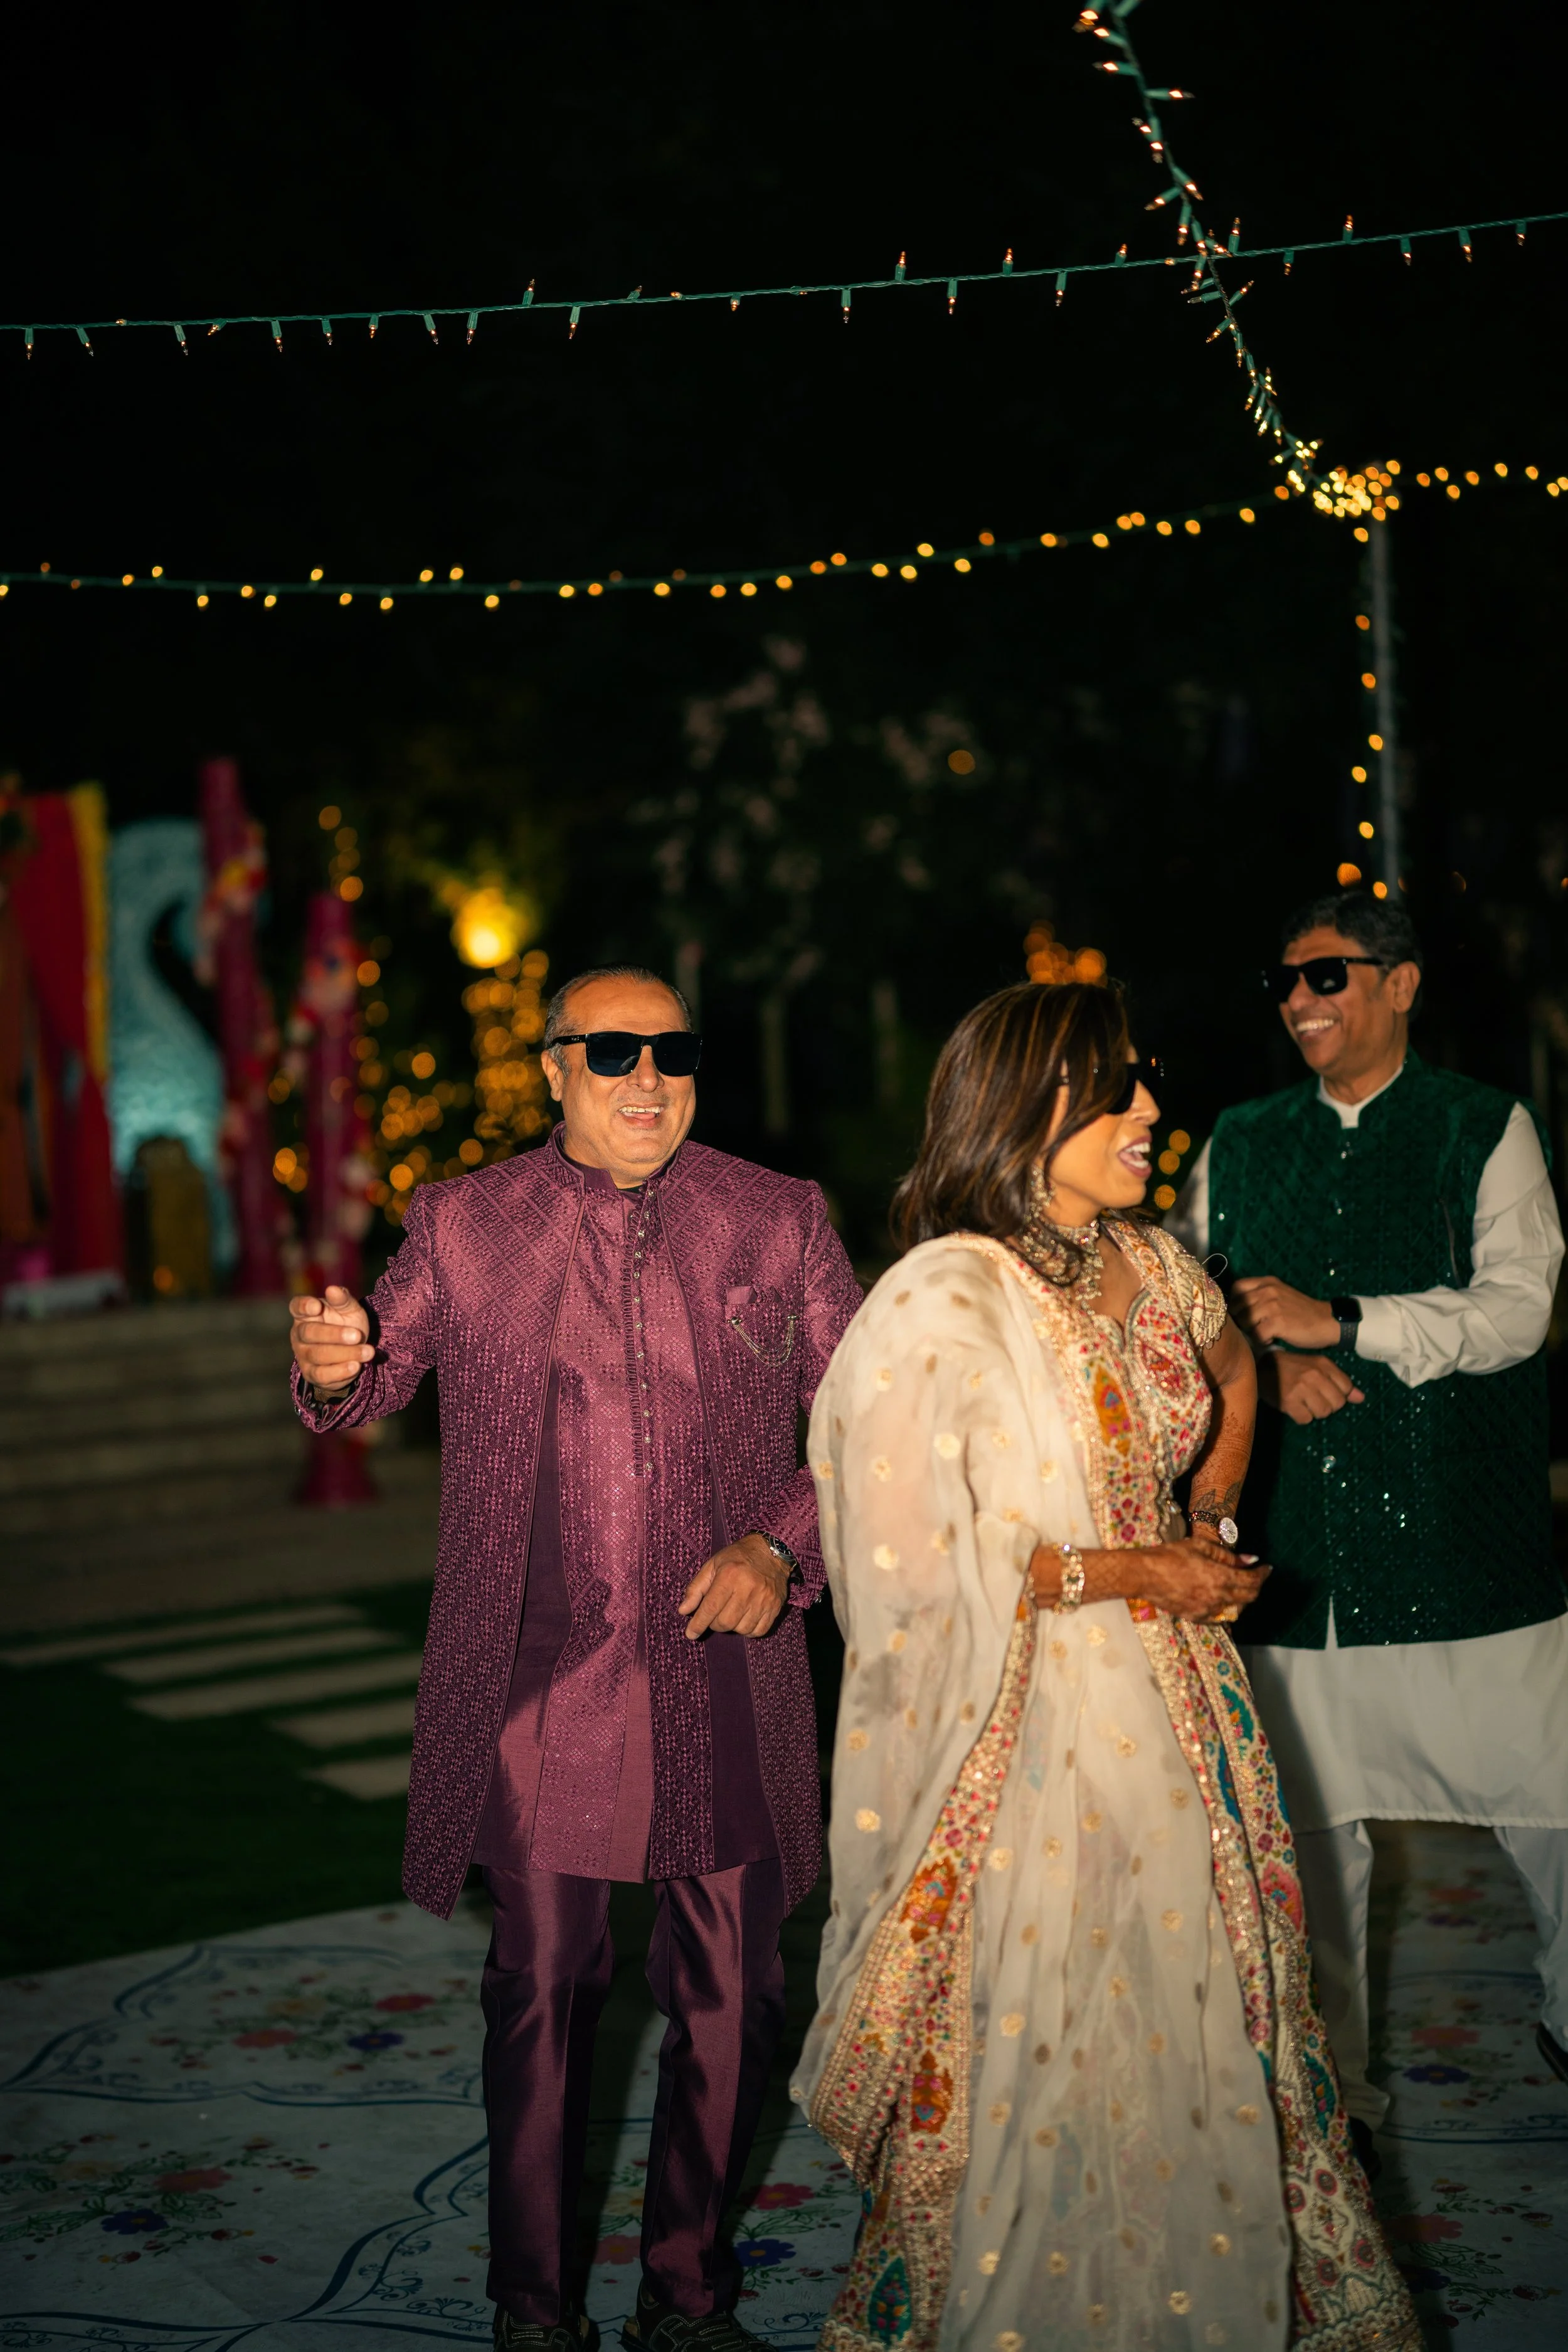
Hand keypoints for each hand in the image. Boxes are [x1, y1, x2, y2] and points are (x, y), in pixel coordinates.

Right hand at [290, 1285, 373, 1396]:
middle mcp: (299, 1334)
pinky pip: (322, 1375)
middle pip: (309, 1333)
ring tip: (367, 1352)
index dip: (304, 1306)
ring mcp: (303, 1355)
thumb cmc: (347, 1324)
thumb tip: (333, 1289)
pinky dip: (340, 1371)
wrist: (352, 1350)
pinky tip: (356, 1366)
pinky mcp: (311, 1374)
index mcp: (305, 1314)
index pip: (297, 1306)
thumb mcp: (350, 1310)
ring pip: (318, 1355)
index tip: (317, 1307)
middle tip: (357, 1336)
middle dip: (334, 1335)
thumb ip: (343, 1300)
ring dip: (344, 1354)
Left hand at [678, 1535, 790, 1640]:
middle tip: (715, 1614)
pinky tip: (745, 1618)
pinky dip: (748, 1630)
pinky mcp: (775, 1607)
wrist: (771, 1551)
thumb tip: (683, 1611)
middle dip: (714, 1623)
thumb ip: (696, 1588)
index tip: (690, 1634)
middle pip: (725, 1622)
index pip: (710, 1608)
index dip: (698, 1624)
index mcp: (729, 1575)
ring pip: (741, 1629)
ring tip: (731, 1613)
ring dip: (732, 1626)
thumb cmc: (737, 1558)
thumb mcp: (712, 1565)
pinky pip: (758, 1631)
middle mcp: (748, 1588)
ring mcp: (764, 1599)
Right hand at [1119, 1532, 1270, 1623]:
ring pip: (1236, 1609)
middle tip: (1256, 1575)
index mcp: (1220, 1577)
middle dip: (1256, 1586)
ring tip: (1238, 1585)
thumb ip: (1227, 1556)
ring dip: (1242, 1598)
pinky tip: (1221, 1597)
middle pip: (1248, 1597)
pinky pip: (1220, 1615)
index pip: (1252, 1580)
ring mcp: (1207, 1610)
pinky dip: (1226, 1607)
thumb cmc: (1171, 1555)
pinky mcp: (1196, 1617)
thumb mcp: (1200, 1546)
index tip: (1266, 1567)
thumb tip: (1250, 1559)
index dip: (1262, 1574)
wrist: (1145, 1575)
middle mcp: (1217, 1597)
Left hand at [1230, 1275, 1339, 1350]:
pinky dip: (1261, 1340)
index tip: (1243, 1312)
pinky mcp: (1278, 1322)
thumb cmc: (1301, 1311)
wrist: (1326, 1321)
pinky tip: (1272, 1338)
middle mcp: (1268, 1290)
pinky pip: (1256, 1335)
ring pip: (1244, 1321)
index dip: (1235, 1302)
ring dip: (1252, 1331)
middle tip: (1255, 1327)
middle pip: (1237, 1306)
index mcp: (1267, 1282)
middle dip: (1242, 1320)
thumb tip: (1236, 1309)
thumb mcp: (1280, 1295)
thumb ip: (1260, 1296)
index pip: (1237, 1287)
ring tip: (1265, 1333)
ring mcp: (1272, 1306)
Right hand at [1258, 1351, 1364, 1423]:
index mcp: (1323, 1365)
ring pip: (1323, 1413)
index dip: (1338, 1394)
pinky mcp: (1289, 1402)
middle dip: (1327, 1405)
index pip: (1346, 1388)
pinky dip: (1301, 1416)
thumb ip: (1339, 1381)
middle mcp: (1314, 1375)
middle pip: (1337, 1404)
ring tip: (1304, 1403)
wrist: (1261, 1367)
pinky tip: (1295, 1407)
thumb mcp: (1317, 1367)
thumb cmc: (1292, 1367)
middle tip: (1314, 1399)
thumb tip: (1361, 1398)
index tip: (1326, 1392)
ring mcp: (1301, 1389)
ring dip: (1314, 1412)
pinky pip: (1306, 1419)